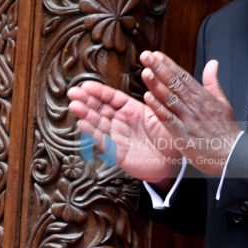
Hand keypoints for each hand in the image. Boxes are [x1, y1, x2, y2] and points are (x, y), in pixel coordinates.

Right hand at [67, 80, 181, 182]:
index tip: (86, 85)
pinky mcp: (116, 152)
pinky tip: (82, 125)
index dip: (99, 91)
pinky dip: (92, 133)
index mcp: (132, 109)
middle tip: (74, 93)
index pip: (112, 97)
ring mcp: (117, 136)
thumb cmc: (170, 138)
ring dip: (85, 115)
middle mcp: (121, 121)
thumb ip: (155, 101)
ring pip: (98, 123)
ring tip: (75, 106)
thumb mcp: (163, 115)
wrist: (173, 163)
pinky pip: (103, 141)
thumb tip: (150, 84)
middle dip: (86, 100)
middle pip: (100, 108)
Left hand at [139, 51, 240, 175]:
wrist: (233, 155)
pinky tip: (148, 98)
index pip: (183, 77)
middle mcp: (195, 106)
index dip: (169, 64)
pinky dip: (159, 108)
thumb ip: (213, 82)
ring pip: (170, 98)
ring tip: (145, 71)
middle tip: (146, 56)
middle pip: (174, 83)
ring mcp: (188, 119)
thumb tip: (213, 63)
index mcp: (203, 97)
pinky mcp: (183, 134)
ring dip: (156, 84)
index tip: (156, 55)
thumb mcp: (223, 102)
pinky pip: (168, 119)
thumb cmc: (227, 131)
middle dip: (159, 68)